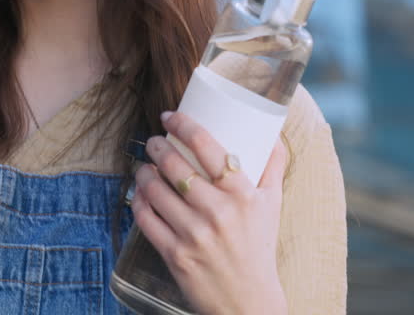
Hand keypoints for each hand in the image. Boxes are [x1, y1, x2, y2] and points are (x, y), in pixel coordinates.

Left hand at [131, 111, 288, 314]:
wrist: (248, 302)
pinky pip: (146, 218)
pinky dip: (139, 201)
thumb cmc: (259, 249)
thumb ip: (274, 167)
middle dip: (157, 146)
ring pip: (155, 189)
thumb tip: (274, 131)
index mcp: (243, 195)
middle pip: (175, 164)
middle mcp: (218, 212)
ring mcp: (194, 234)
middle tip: (154, 142)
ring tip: (145, 166)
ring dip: (144, 171)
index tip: (170, 116)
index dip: (183, 124)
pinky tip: (141, 193)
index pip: (208, 146)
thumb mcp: (273, 205)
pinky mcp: (174, 255)